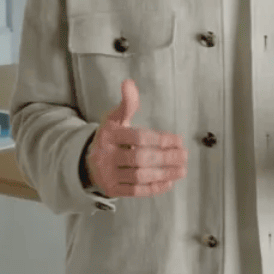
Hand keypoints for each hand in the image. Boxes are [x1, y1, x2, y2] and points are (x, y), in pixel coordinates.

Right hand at [86, 79, 187, 197]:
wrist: (89, 162)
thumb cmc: (111, 137)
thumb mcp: (115, 118)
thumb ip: (127, 104)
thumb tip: (129, 83)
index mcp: (108, 134)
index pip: (138, 137)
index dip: (161, 140)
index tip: (178, 140)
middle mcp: (105, 155)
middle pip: (140, 158)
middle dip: (165, 158)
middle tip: (184, 155)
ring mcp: (107, 174)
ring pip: (139, 176)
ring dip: (164, 174)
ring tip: (182, 169)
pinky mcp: (111, 190)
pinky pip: (135, 191)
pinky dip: (154, 188)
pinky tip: (169, 182)